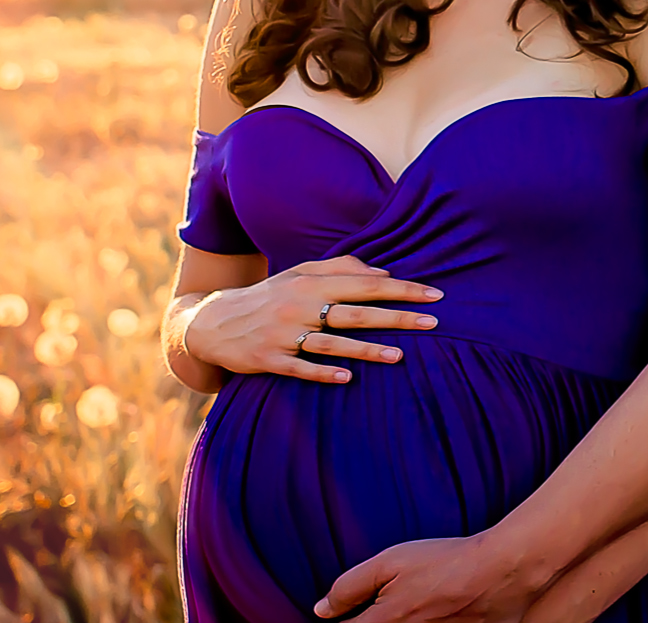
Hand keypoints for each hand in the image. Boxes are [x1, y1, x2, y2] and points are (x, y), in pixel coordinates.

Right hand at [184, 255, 440, 383]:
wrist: (212, 323)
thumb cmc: (269, 296)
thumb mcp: (299, 275)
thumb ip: (340, 269)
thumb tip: (384, 273)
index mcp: (310, 283)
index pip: (365, 284)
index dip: (401, 289)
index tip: (435, 295)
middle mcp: (299, 306)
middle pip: (355, 312)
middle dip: (396, 317)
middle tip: (433, 323)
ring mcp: (283, 335)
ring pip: (331, 343)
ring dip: (366, 349)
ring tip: (399, 355)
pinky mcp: (268, 361)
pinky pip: (300, 368)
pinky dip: (323, 373)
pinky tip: (348, 379)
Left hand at [314, 531, 548, 622]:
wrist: (501, 572)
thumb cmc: (446, 563)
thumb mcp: (390, 562)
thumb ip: (349, 587)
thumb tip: (321, 609)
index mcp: (382, 625)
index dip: (341, 621)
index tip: (346, 615)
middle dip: (370, 618)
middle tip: (394, 600)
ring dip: (397, 619)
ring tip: (416, 599)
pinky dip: (422, 620)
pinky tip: (430, 608)